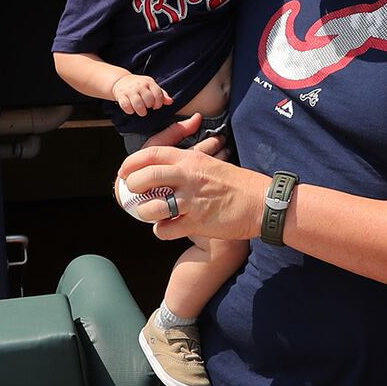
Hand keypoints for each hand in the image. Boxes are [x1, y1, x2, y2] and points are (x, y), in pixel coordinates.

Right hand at [111, 74, 168, 116]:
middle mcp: (140, 85)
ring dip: (141, 111)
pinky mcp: (121, 95)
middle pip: (148, 100)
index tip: (155, 106)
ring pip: (138, 103)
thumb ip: (161, 94)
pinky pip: (126, 105)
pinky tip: (131, 110)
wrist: (121, 81)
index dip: (158, 103)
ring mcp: (130, 90)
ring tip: (141, 111)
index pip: (158, 94)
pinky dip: (130, 110)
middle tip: (147, 107)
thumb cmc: (140, 86)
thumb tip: (170, 102)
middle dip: (149, 106)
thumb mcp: (151, 87)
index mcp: (149, 82)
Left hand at [118, 116, 263, 241]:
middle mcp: (189, 176)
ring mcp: (193, 200)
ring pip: (152, 207)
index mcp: (191, 159)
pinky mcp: (198, 222)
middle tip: (133, 194)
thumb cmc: (237, 184)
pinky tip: (168, 228)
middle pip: (145, 177)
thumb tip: (162, 167)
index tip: (124, 172)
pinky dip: (162, 231)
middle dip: (132, 187)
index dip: (132, 163)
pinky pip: (166, 230)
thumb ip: (187, 162)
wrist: (262, 203)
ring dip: (145, 213)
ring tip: (152, 215)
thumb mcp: (210, 162)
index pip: (152, 153)